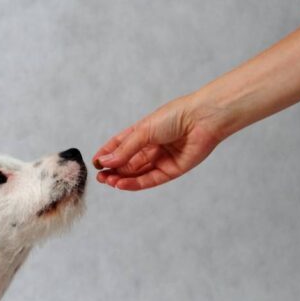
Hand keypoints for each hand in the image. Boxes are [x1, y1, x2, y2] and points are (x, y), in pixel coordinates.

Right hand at [92, 95, 224, 190]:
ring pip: (137, 173)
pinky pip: (150, 180)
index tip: (96, 163)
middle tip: (100, 176)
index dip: (107, 154)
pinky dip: (135, 183)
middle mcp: (151, 147)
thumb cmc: (175, 116)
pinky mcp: (172, 171)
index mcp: (143, 132)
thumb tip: (105, 162)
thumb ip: (124, 149)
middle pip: (127, 162)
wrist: (203, 118)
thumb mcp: (143, 131)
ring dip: (121, 178)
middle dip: (113, 170)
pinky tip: (122, 184)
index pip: (120, 146)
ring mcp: (161, 159)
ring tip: (108, 181)